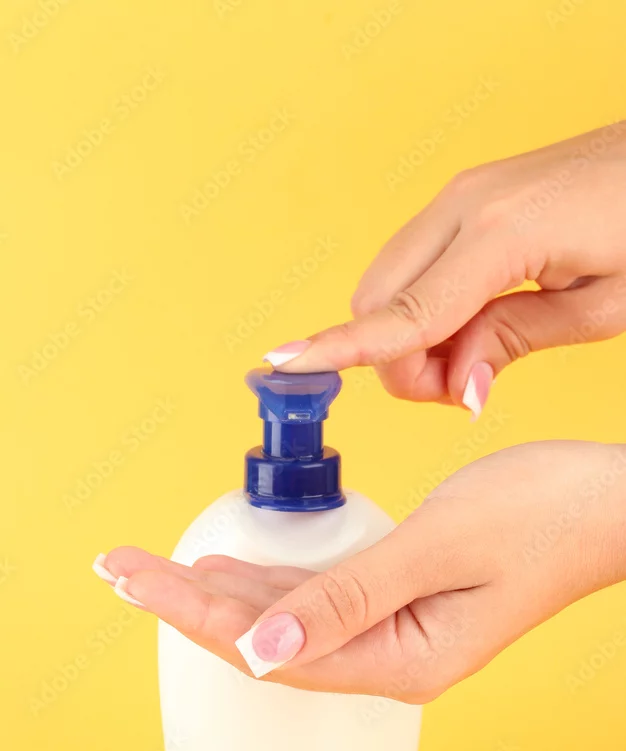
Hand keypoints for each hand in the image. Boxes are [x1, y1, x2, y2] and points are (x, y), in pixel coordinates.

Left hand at [97, 441, 625, 702]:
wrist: (613, 503)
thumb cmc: (546, 514)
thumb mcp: (442, 546)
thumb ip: (348, 597)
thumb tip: (262, 648)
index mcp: (402, 659)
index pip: (271, 648)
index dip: (193, 615)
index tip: (132, 580)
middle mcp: (394, 658)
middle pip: (268, 640)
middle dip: (188, 605)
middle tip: (119, 570)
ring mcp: (400, 632)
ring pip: (289, 622)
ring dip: (222, 596)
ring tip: (155, 574)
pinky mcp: (406, 601)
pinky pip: (321, 601)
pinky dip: (271, 584)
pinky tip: (234, 572)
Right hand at [263, 123, 625, 417]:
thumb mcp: (601, 307)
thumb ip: (514, 343)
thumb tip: (458, 386)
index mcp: (499, 235)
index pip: (404, 313)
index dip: (343, 348)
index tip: (286, 364)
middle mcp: (462, 207)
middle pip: (376, 302)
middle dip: (400, 362)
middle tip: (464, 387)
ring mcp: (457, 198)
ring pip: (385, 287)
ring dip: (411, 339)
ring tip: (477, 356)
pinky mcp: (462, 201)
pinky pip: (411, 268)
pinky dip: (422, 311)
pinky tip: (469, 324)